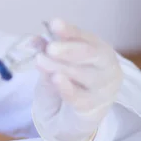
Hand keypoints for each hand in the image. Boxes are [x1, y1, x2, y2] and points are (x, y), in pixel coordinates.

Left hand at [32, 19, 122, 140]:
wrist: (68, 116)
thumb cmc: (66, 82)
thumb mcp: (53, 64)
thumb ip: (45, 51)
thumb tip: (34, 40)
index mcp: (98, 49)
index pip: (85, 37)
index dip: (70, 31)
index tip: (54, 23)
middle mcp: (106, 66)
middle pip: (91, 54)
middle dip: (69, 49)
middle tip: (50, 48)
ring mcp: (104, 89)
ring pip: (86, 76)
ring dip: (62, 67)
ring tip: (41, 61)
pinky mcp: (95, 109)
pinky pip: (82, 98)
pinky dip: (68, 89)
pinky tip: (56, 79)